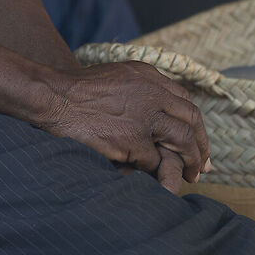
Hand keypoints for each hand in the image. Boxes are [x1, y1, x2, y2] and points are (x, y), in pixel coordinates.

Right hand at [30, 61, 210, 189]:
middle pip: (192, 120)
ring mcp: (143, 116)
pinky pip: (155, 160)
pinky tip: (157, 179)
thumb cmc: (75, 90)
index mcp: (148, 76)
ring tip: (191, 176)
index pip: (185, 101)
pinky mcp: (132, 138)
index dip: (195, 124)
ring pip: (183, 141)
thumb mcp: (116, 77)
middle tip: (202, 165)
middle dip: (201, 145)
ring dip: (190, 161)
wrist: (51, 96)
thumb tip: (159, 112)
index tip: (197, 141)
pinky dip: (158, 172)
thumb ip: (139, 89)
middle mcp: (152, 92)